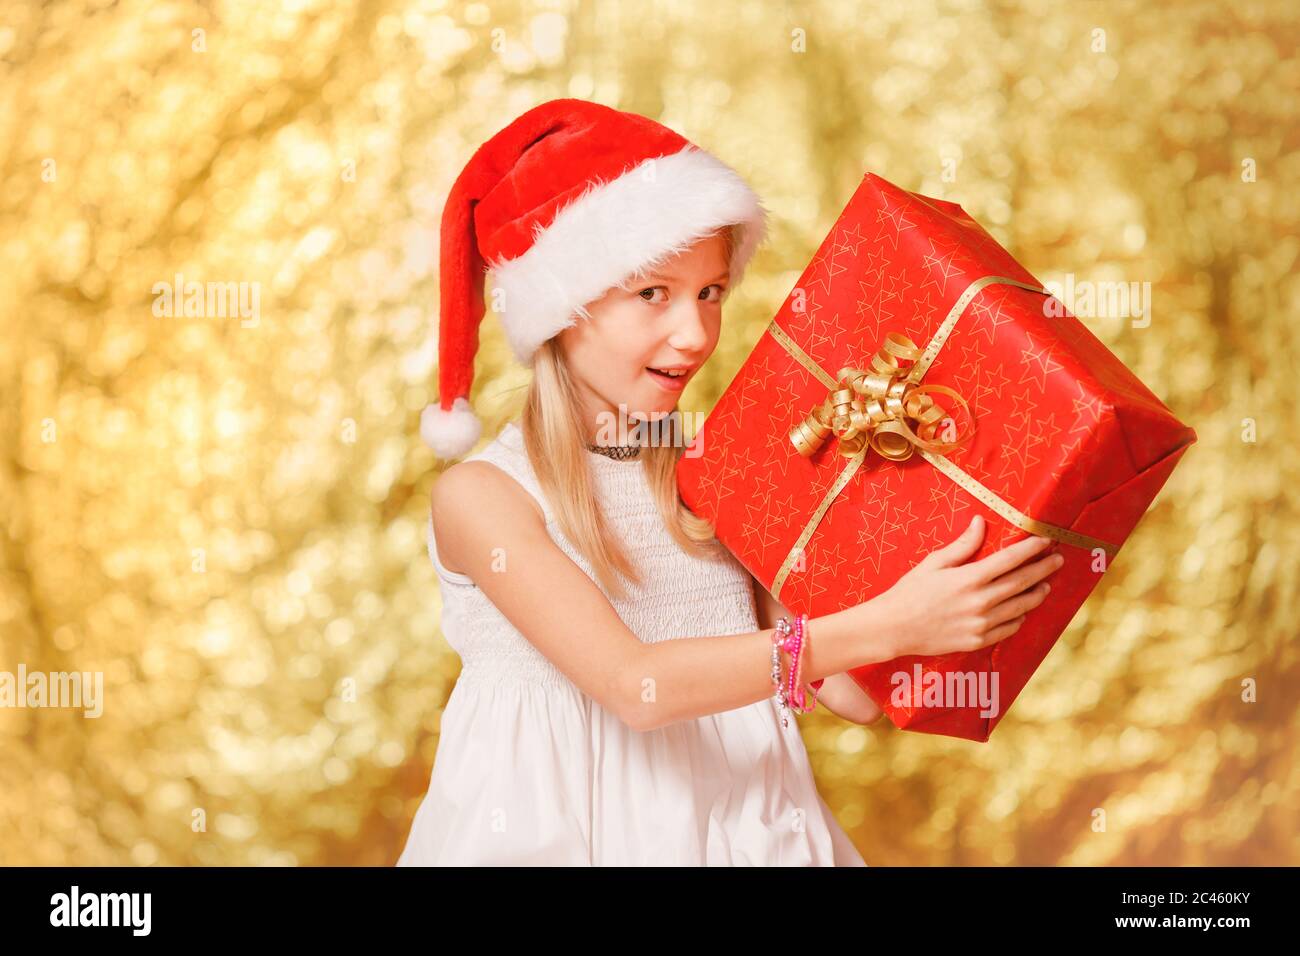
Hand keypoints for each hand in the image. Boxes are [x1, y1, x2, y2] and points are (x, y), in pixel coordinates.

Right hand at [874, 515, 1063, 658]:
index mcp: (969, 578)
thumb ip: (962, 545)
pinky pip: (1008, 628)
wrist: (893, 628)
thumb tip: (980, 523)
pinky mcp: (977, 640)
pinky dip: (1019, 618)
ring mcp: (981, 624)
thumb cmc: (909, 591)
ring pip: (1020, 607)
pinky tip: (1022, 611)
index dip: (1031, 549)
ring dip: (1036, 594)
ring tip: (1045, 585)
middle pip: (1022, 582)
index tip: (1046, 541)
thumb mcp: (933, 563)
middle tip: (1058, 560)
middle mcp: (980, 601)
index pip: (1010, 560)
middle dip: (1043, 569)